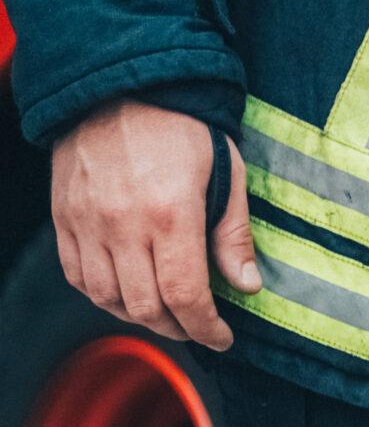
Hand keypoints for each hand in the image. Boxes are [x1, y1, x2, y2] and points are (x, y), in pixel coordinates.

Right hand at [52, 99, 259, 348]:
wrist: (119, 88)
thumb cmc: (182, 127)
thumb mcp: (228, 173)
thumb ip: (234, 234)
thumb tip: (246, 286)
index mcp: (171, 213)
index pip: (185, 295)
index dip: (205, 328)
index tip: (222, 338)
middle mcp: (123, 224)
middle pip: (145, 306)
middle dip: (177, 329)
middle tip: (198, 328)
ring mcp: (87, 223)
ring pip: (107, 298)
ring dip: (139, 317)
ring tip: (167, 314)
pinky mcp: (64, 219)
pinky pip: (77, 277)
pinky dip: (102, 296)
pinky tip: (127, 295)